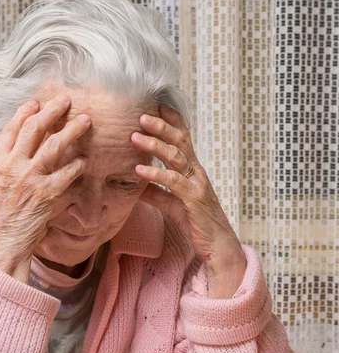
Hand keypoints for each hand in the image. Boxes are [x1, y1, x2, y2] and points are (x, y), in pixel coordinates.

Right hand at [0, 96, 90, 282]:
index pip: (11, 128)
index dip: (25, 112)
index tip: (37, 102)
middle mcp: (11, 166)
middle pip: (34, 129)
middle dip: (52, 111)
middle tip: (67, 100)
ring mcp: (28, 179)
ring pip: (53, 146)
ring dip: (72, 130)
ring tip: (85, 121)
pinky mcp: (45, 195)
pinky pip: (66, 174)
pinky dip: (76, 165)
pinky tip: (85, 160)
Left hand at [131, 106, 245, 297]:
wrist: (217, 246)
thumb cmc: (196, 223)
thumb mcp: (172, 205)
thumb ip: (156, 193)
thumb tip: (136, 185)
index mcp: (193, 170)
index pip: (184, 139)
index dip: (173, 122)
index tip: (157, 106)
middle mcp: (197, 173)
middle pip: (180, 142)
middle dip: (162, 126)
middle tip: (142, 115)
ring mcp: (197, 184)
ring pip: (177, 157)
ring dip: (155, 145)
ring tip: (135, 137)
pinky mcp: (194, 199)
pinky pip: (173, 182)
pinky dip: (156, 174)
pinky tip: (139, 170)